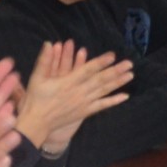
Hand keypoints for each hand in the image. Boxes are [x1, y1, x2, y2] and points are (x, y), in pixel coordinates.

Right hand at [15, 42, 132, 154]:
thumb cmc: (35, 98)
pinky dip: (113, 101)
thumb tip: (49, 43)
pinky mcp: (84, 112)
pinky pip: (101, 106)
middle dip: (115, 70)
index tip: (112, 55)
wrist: (36, 123)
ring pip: (103, 91)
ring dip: (118, 82)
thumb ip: (44, 60)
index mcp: (68, 82)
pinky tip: (125, 96)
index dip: (100, 62)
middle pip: (100, 80)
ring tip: (130, 74)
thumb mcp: (37, 78)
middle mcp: (78, 92)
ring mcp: (83, 103)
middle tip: (129, 63)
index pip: (87, 70)